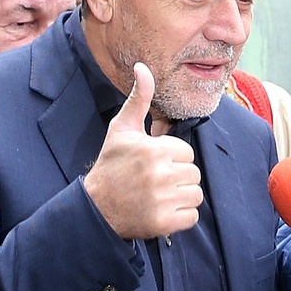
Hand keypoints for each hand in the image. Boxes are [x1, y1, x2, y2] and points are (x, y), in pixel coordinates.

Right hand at [83, 63, 202, 239]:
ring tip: (157, 195)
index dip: (172, 158)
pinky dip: (180, 217)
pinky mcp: (165, 223)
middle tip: (153, 181)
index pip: (187, 153)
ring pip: (195, 195)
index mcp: (153, 150)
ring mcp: (162, 201)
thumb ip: (138, 99)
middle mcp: (159, 175)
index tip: (152, 163)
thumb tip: (143, 67)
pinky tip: (160, 211)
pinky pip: (192, 217)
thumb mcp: (122, 129)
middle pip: (193, 174)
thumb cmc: (111, 165)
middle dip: (178, 177)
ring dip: (180, 197)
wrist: (95, 207)